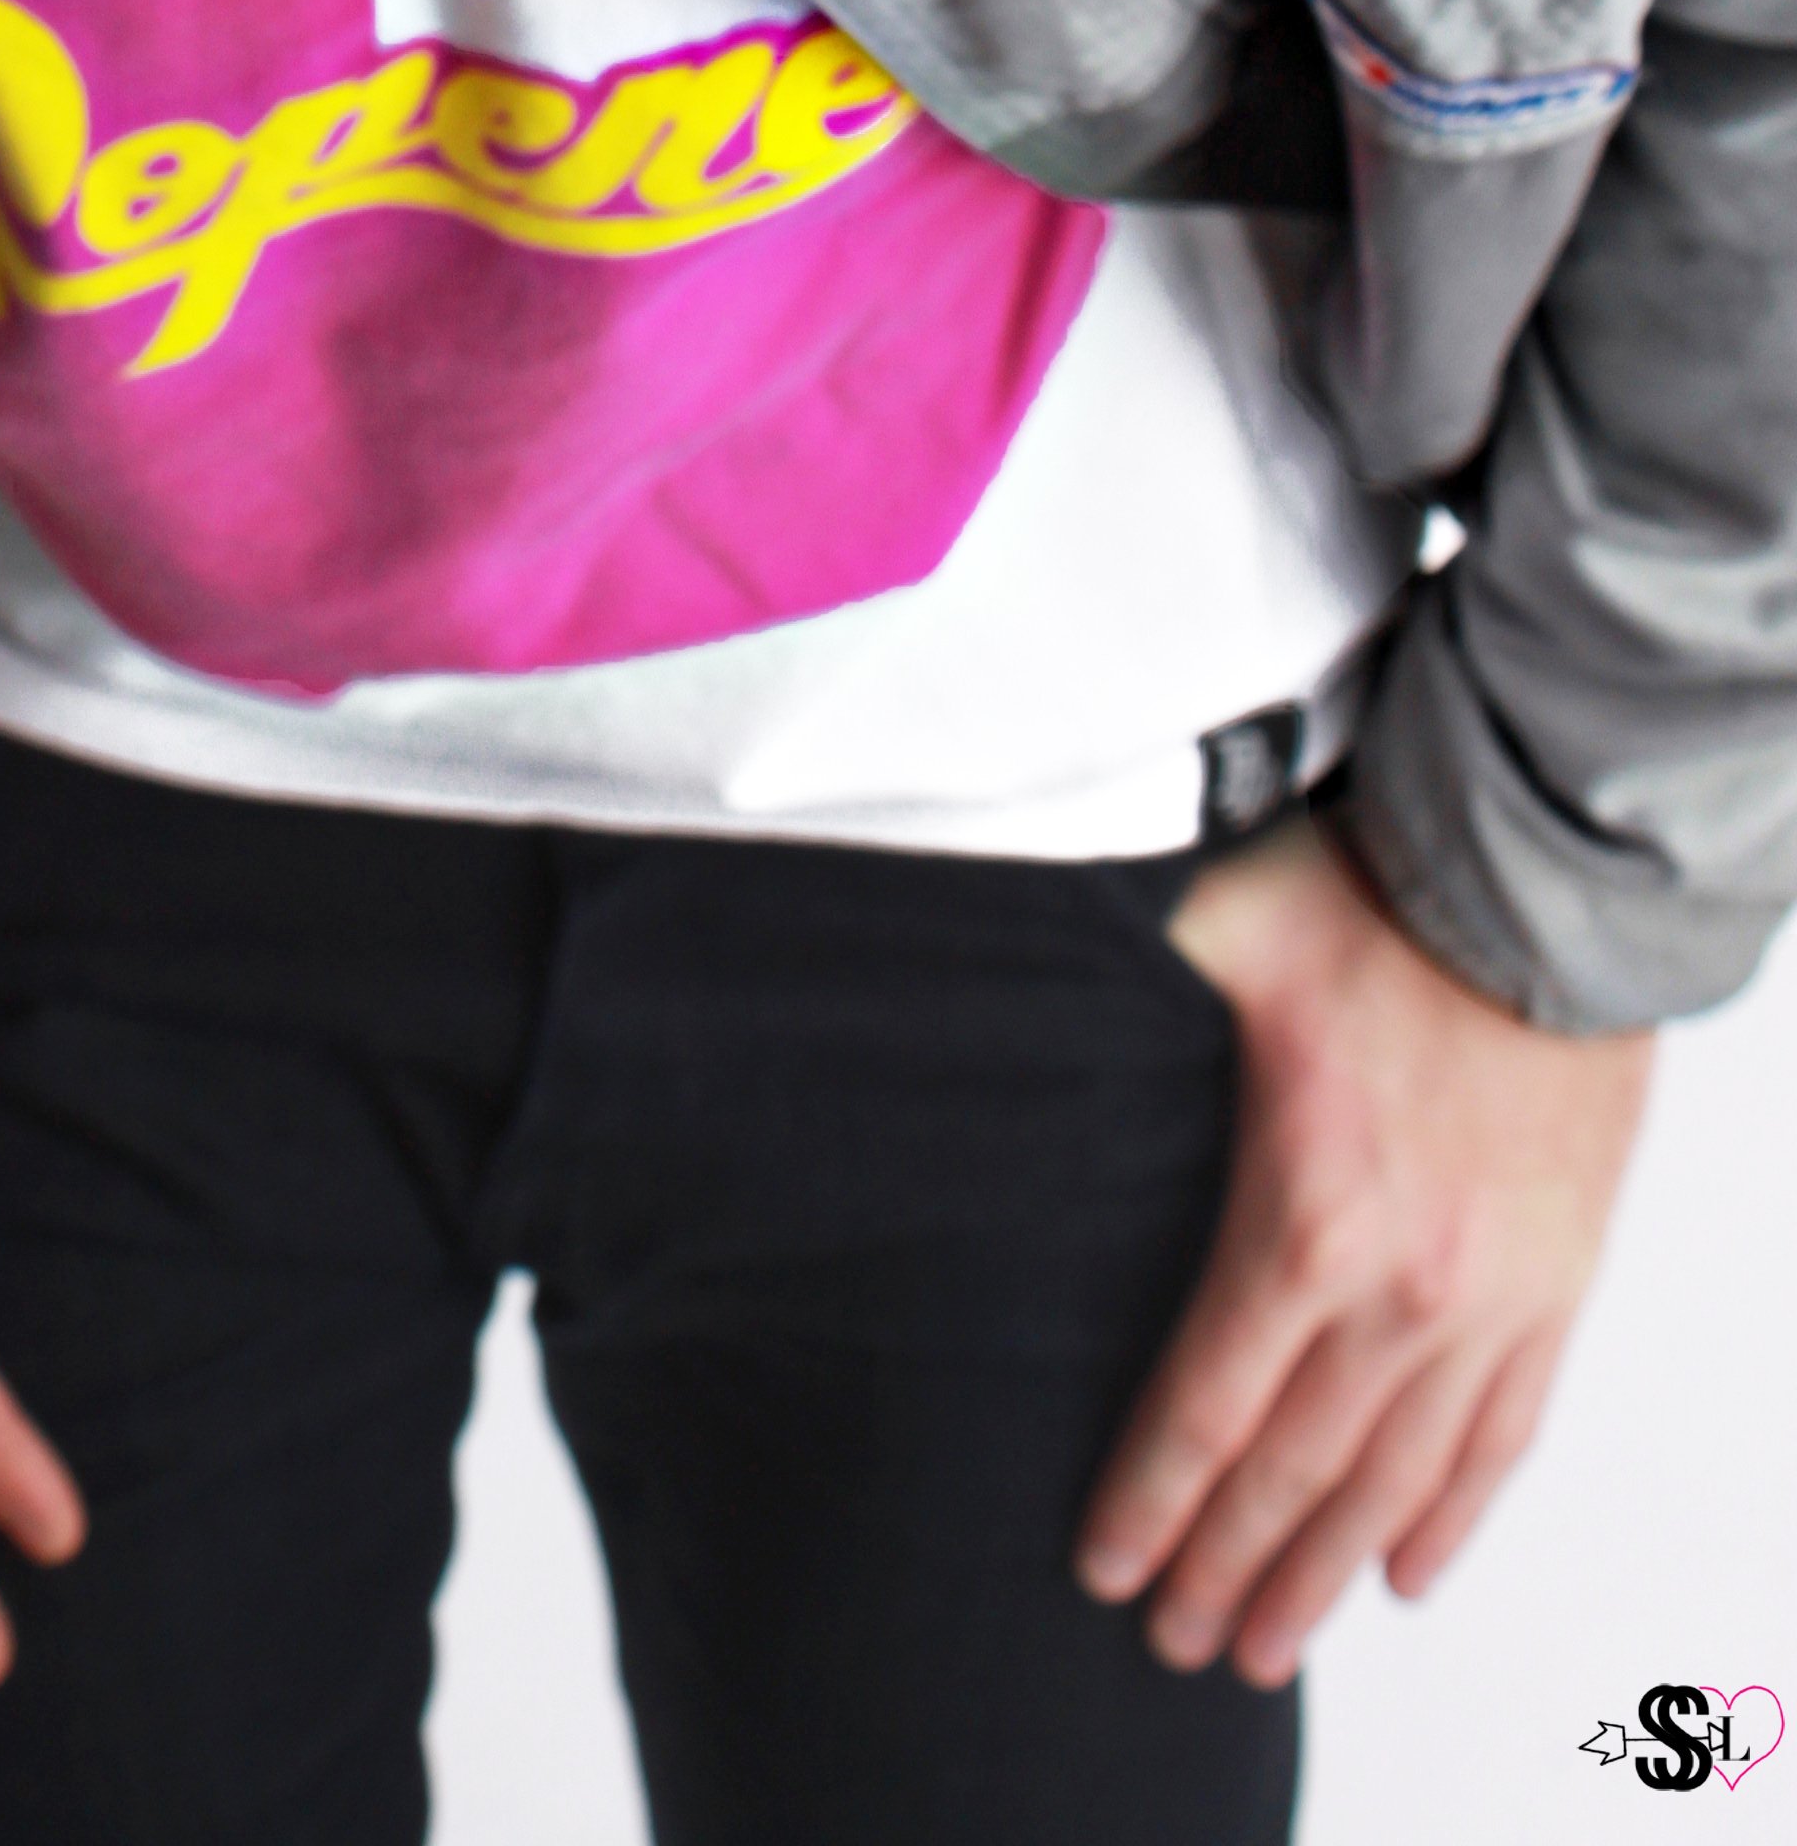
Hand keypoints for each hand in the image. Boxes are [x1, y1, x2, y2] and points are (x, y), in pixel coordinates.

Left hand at [1074, 811, 1650, 1685]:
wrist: (1546, 895)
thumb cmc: (1372, 898)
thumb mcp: (1215, 919)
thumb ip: (1110, 954)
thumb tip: (989, 941)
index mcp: (1302, 1214)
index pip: (1206, 1401)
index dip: (1151, 1498)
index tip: (1104, 1571)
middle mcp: (1401, 1288)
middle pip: (1293, 1470)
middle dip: (1225, 1568)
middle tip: (1173, 1646)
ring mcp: (1489, 1299)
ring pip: (1396, 1480)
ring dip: (1326, 1574)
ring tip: (1266, 1648)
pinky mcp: (1555, 1287)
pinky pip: (1501, 1436)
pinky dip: (1451, 1514)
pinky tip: (1403, 1574)